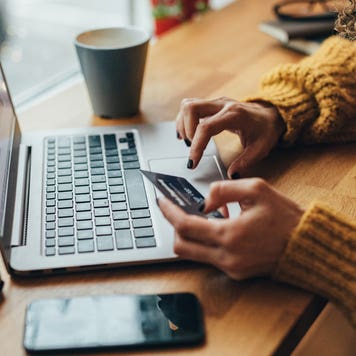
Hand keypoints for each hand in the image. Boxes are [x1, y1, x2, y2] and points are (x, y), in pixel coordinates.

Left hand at [158, 178, 303, 279]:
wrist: (305, 245)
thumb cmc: (285, 217)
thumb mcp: (256, 189)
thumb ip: (223, 189)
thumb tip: (204, 201)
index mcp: (230, 235)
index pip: (185, 226)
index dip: (169, 212)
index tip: (161, 202)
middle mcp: (227, 256)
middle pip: (181, 246)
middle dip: (174, 226)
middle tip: (176, 210)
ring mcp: (230, 268)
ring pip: (192, 254)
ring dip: (190, 235)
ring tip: (203, 216)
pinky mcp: (235, 273)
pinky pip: (209, 257)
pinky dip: (206, 242)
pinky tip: (218, 227)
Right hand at [176, 97, 284, 177]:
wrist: (271, 114)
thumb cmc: (266, 130)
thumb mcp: (261, 149)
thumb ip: (245, 162)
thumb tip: (231, 175)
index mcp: (234, 115)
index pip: (206, 127)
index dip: (196, 145)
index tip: (193, 162)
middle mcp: (222, 105)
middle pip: (191, 108)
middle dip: (186, 130)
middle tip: (192, 147)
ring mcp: (216, 102)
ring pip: (188, 105)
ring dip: (183, 124)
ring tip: (189, 141)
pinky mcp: (211, 104)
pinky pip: (190, 107)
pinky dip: (184, 120)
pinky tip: (187, 134)